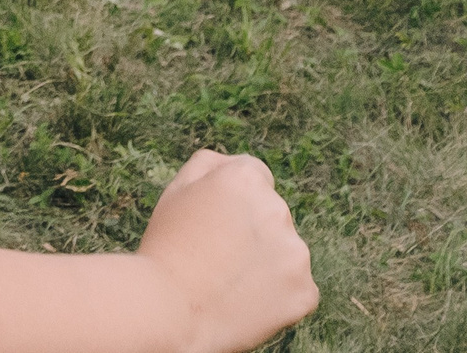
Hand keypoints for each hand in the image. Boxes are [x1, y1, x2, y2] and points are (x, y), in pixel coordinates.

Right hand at [137, 150, 316, 351]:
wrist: (169, 310)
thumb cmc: (166, 247)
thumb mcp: (175, 191)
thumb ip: (209, 165)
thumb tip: (231, 161)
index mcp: (245, 179)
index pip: (254, 177)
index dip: (231, 201)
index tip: (213, 223)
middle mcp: (278, 210)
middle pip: (271, 215)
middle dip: (250, 230)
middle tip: (213, 255)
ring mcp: (297, 253)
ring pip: (284, 253)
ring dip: (265, 262)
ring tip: (226, 281)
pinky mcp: (306, 292)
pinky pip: (296, 289)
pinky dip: (277, 295)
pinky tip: (244, 300)